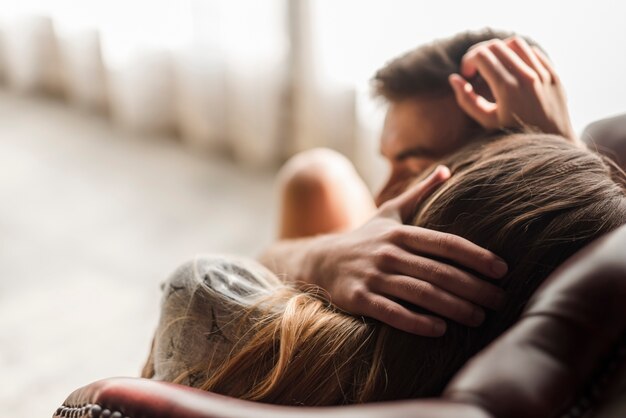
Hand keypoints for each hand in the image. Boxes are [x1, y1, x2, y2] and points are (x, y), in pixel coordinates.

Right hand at [305, 166, 507, 336]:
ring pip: (420, 293)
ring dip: (453, 307)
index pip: (446, 244)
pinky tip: (440, 330)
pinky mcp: (359, 298)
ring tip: (478, 318)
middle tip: (500, 301)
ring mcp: (373, 276)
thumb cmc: (364, 238)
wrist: (320, 261)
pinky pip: (392, 312)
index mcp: (401, 233)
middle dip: (474, 287)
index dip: (476, 256)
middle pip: (439, 272)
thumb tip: (447, 169)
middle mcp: (389, 253)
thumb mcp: (389, 212)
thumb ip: (419, 193)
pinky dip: (417, 322)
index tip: (502, 269)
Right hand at [449, 36, 578, 143]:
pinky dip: (517, 54)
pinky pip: (533, 52)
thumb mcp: (486, 121)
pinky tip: (512, 69)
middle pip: (495, 45)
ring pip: (515, 42)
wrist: (553, 143)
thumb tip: (454, 78)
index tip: (466, 74)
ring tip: (493, 65)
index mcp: (507, 88)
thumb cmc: (515, 136)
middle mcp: (527, 76)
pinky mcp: (553, 73)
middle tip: (475, 69)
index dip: (468, 60)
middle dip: (479, 53)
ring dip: (499, 49)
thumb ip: (467, 100)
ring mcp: (543, 73)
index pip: (481, 55)